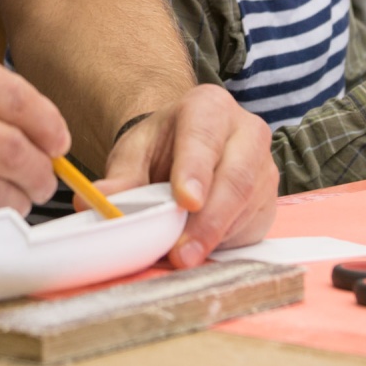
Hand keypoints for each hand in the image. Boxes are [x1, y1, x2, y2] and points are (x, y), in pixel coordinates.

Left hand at [96, 85, 276, 267]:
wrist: (185, 149)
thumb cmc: (160, 148)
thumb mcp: (135, 154)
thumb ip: (120, 178)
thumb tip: (96, 200)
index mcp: (209, 107)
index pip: (204, 138)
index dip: (196, 171)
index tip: (185, 202)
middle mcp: (246, 132)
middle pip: (236, 177)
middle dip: (208, 220)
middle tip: (182, 253)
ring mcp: (264, 166)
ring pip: (247, 205)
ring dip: (216, 237)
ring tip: (183, 258)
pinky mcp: (269, 199)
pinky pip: (253, 224)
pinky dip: (226, 243)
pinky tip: (202, 252)